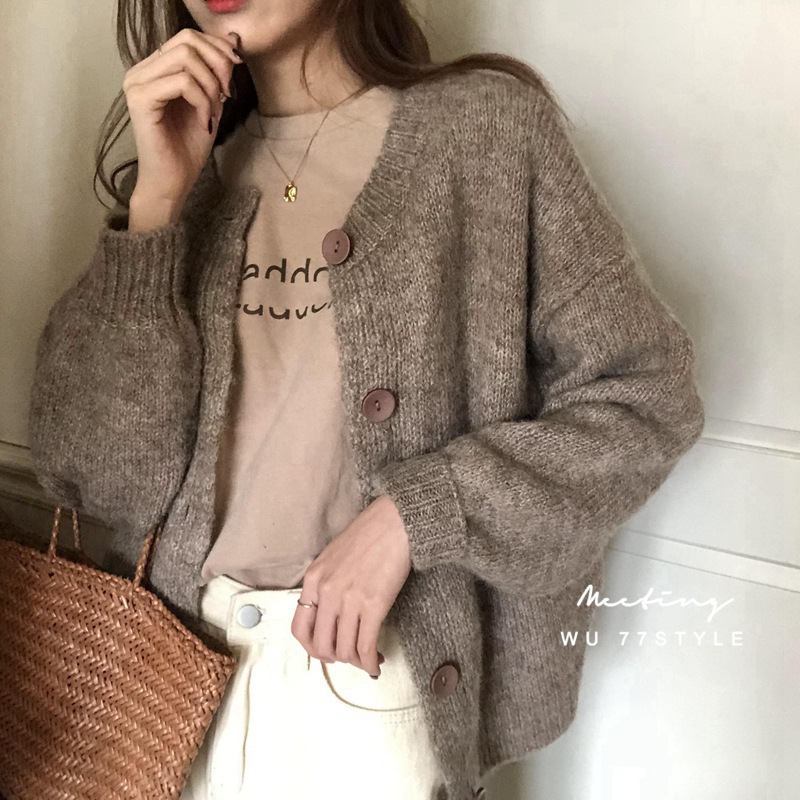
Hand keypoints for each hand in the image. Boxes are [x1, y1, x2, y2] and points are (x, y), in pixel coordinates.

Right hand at [123, 28, 242, 210]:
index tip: (234, 74)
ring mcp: (137, 84)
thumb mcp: (210, 102)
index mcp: (155, 69)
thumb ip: (217, 72)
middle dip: (218, 64)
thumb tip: (234, 38)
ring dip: (210, 86)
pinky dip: (202, 100)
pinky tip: (204, 121)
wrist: (173, 182)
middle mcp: (141, 71)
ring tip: (213, 112)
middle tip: (226, 93)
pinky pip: (182, 82)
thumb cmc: (187, 148)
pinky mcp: (140, 100)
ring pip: (186, 58)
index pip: (188, 37)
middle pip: (187, 40)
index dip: (218, 49)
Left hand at [291, 494, 410, 677]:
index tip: (326, 651)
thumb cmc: (369, 535)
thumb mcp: (333, 557)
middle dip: (336, 658)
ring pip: (344, 650)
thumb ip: (326, 584)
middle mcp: (327, 592)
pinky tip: (377, 662)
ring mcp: (349, 599)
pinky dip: (370, 661)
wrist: (395, 522)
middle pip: (322, 645)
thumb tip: (331, 614)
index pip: (300, 628)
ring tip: (367, 660)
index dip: (312, 648)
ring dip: (356, 662)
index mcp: (314, 579)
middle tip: (350, 658)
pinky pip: (366, 645)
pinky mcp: (373, 605)